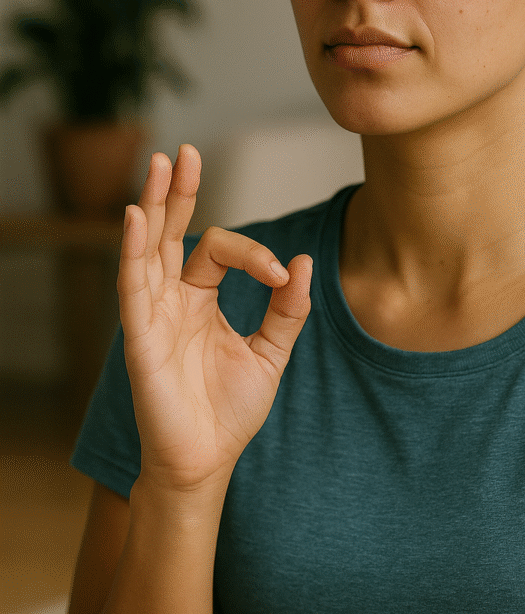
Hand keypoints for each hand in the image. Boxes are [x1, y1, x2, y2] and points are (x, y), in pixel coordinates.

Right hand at [117, 144, 312, 494]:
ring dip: (152, 205)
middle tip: (182, 152)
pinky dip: (133, 251)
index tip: (279, 274)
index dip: (252, 253)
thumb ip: (287, 309)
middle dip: (176, 192)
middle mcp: (172, 299)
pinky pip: (133, 286)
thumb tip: (302, 262)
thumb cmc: (230, 411)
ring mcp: (152, 315)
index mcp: (200, 299)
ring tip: (159, 164)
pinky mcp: (139, 337)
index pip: (218, 250)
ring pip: (147, 249)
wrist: (207, 461)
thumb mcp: (271, 353)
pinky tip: (137, 218)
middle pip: (170, 233)